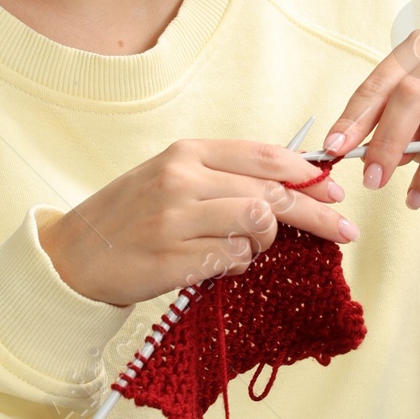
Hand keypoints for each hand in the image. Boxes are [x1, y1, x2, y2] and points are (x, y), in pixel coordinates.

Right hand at [39, 139, 358, 307]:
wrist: (76, 255)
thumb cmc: (132, 216)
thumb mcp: (173, 177)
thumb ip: (226, 176)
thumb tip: (294, 183)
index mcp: (187, 153)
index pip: (265, 156)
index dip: (308, 173)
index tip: (334, 190)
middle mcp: (182, 179)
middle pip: (271, 193)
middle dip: (316, 213)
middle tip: (344, 231)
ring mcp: (177, 219)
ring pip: (257, 225)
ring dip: (265, 243)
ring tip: (248, 250)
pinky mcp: (174, 258)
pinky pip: (232, 260)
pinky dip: (237, 265)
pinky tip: (218, 264)